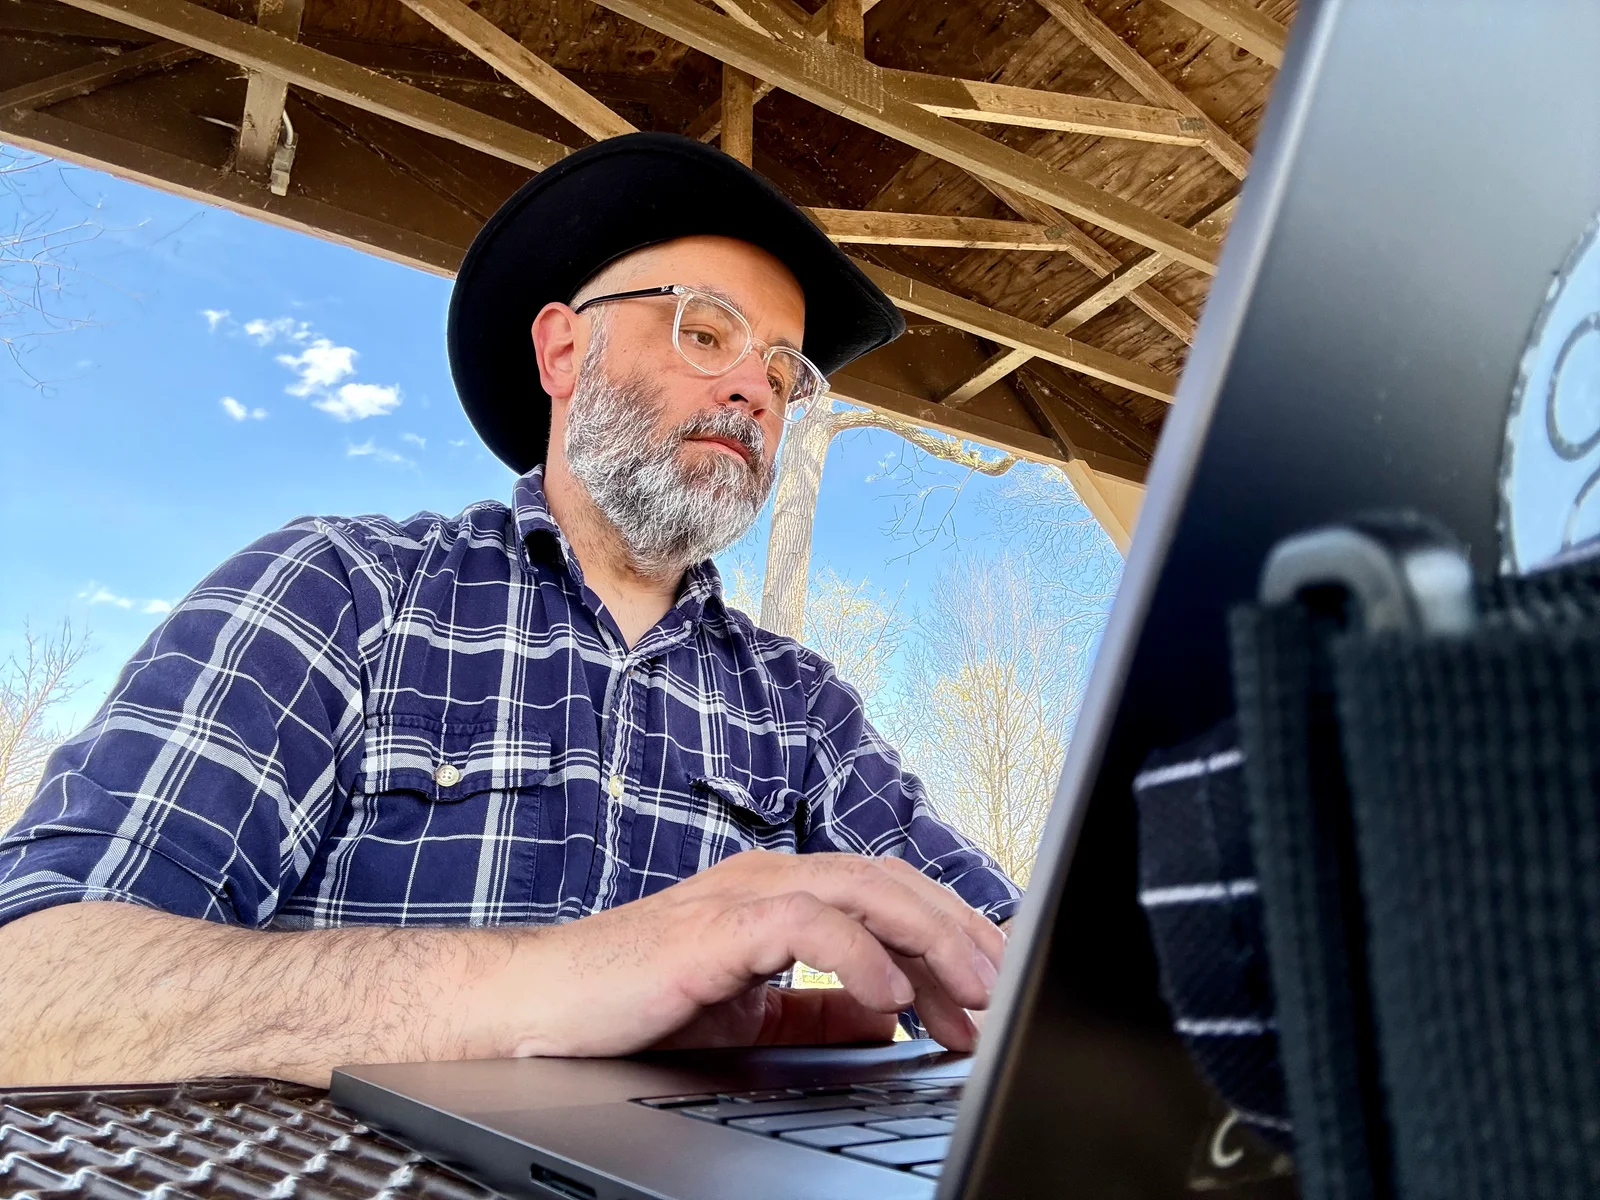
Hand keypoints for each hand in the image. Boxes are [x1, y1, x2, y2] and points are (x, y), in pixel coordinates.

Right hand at [494, 850, 1005, 1058]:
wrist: (541, 1006)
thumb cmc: (635, 1002)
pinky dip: (858, 955)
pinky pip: (805, 925)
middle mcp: (769, 879)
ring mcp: (741, 895)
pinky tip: (890, 996)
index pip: (888, 895)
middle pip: (891, 884)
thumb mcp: (752, 1013)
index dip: (949, 932)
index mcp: (781, 894)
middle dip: (957, 933)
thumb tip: (891, 1012)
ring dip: (927, 939)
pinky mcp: (714, 927)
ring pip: (862, 890)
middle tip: (1001, 986)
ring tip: (970, 989)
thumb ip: (819, 1009)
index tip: (993, 981)